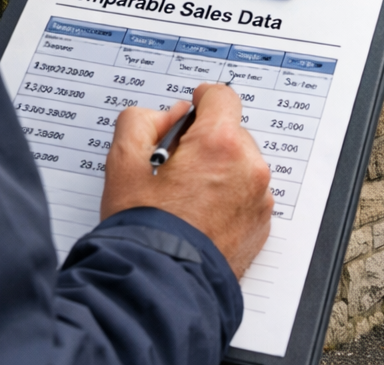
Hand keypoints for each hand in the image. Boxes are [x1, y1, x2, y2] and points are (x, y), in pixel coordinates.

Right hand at [101, 84, 273, 276]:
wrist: (162, 287)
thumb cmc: (145, 231)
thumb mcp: (122, 163)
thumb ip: (140, 121)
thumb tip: (167, 115)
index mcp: (220, 144)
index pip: (221, 96)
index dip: (201, 100)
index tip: (191, 110)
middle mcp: (249, 168)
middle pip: (230, 133)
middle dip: (205, 142)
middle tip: (174, 167)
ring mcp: (259, 199)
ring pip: (239, 165)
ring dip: (217, 170)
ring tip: (184, 197)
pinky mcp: (261, 225)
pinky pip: (246, 195)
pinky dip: (227, 198)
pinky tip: (198, 215)